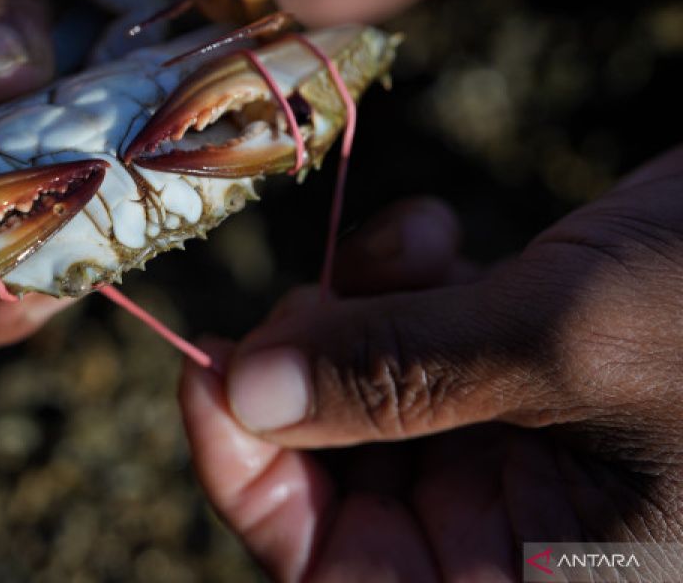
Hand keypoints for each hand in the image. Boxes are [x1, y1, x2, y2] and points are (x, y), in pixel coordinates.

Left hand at [179, 146, 682, 580]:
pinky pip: (418, 343)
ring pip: (367, 399)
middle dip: (306, 379)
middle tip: (302, 296)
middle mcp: (528, 542)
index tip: (208, 380)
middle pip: (339, 484)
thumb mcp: (569, 345)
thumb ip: (395, 378)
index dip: (255, 487)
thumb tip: (239, 397)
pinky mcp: (527, 378)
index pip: (338, 575)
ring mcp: (525, 456)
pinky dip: (404, 284)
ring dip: (357, 315)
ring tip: (402, 247)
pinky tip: (433, 230)